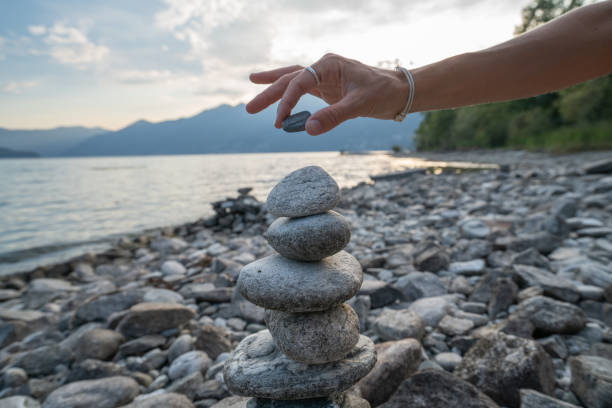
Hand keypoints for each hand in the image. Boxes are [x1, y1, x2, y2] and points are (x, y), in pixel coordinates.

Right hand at [246, 53, 410, 135]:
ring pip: (293, 81)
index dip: (287, 101)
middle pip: (290, 78)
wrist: (398, 92)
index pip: (299, 81)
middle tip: (249, 109)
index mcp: (329, 64)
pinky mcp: (327, 89)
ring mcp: (324, 77)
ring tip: (251, 86)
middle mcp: (323, 67)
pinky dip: (289, 95)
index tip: (280, 121)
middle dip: (270, 93)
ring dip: (274, 89)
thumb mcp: (359, 105)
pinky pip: (303, 91)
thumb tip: (308, 130)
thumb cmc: (382, 93)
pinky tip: (278, 100)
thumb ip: (333, 117)